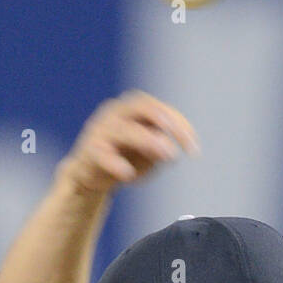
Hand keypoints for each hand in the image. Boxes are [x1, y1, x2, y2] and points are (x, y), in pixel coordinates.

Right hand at [58, 90, 199, 194]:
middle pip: (142, 107)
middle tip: (179, 145)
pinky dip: (115, 163)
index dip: (180, 125)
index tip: (193, 148)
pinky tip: (127, 173)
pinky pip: (101, 154)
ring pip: (123, 130)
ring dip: (147, 141)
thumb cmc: (125, 158)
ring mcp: (101, 130)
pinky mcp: (89, 151)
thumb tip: (168, 148)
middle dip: (166, 123)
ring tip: (167, 155)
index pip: (160, 110)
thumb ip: (160, 148)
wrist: (90, 175)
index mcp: (134, 109)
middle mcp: (116, 112)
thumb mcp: (149, 154)